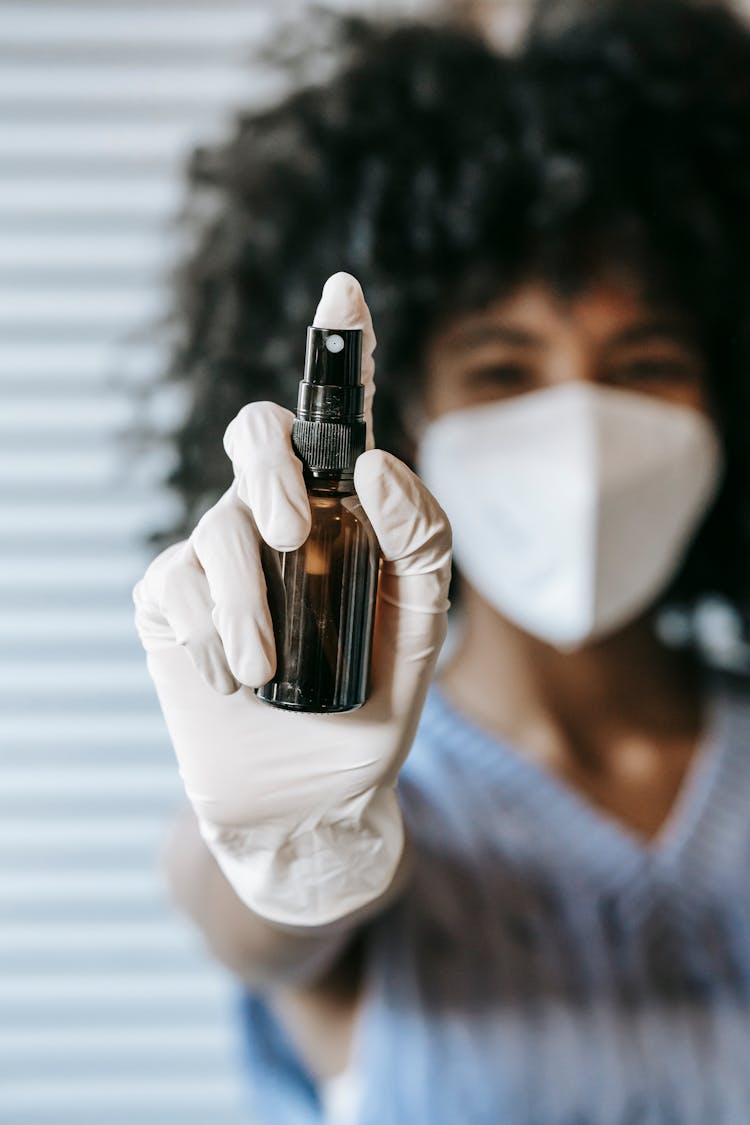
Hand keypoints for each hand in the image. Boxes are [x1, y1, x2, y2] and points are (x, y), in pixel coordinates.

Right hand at [133, 274, 450, 925]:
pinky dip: (207, 625)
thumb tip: (374, 464)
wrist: (317, 791)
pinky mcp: (170, 605)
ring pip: (218, 526)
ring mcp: (219, 559)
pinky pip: (174, 580)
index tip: (346, 287)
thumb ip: (421, 539)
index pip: (334, 419)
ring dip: (248, 599)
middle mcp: (277, 520)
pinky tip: (232, 671)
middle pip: (254, 434)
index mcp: (342, 514)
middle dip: (271, 467)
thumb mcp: (424, 621)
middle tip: (295, 531)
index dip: (339, 346)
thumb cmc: (375, 697)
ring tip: (267, 663)